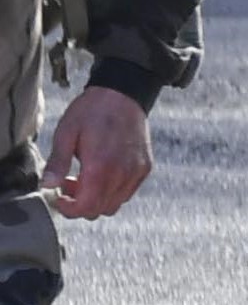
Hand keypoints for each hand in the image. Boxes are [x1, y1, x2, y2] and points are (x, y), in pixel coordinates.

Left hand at [42, 86, 151, 219]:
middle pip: (100, 210)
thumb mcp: (66, 133)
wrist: (123, 94)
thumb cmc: (92, 111)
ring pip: (115, 204)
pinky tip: (102, 173)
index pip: (86, 207)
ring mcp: (136, 171)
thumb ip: (58, 162)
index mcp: (100, 167)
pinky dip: (112, 191)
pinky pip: (127, 192)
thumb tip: (46, 185)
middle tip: (68, 185)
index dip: (68, 210)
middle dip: (80, 205)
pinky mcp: (144, 167)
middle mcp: (122, 173)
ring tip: (85, 179)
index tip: (58, 199)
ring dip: (97, 199)